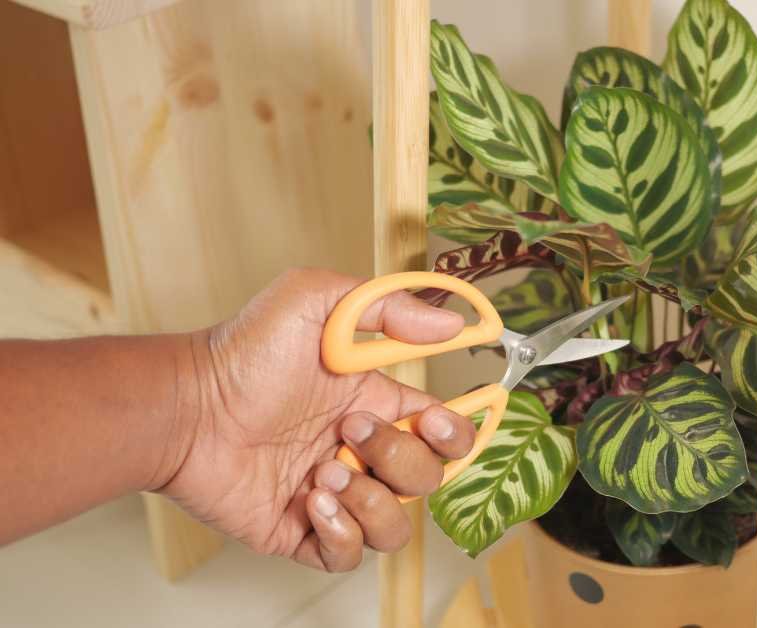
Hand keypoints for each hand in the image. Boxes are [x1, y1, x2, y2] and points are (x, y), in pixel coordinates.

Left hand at [161, 268, 475, 571]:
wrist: (184, 409)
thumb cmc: (242, 352)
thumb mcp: (314, 301)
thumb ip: (386, 306)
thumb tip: (450, 326)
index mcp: (375, 405)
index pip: (444, 432)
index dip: (454, 434)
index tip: (433, 421)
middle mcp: (360, 454)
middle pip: (426, 479)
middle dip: (398, 458)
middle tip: (346, 431)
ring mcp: (333, 495)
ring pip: (395, 526)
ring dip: (372, 502)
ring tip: (322, 474)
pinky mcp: (301, 532)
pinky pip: (350, 556)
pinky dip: (343, 534)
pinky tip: (312, 502)